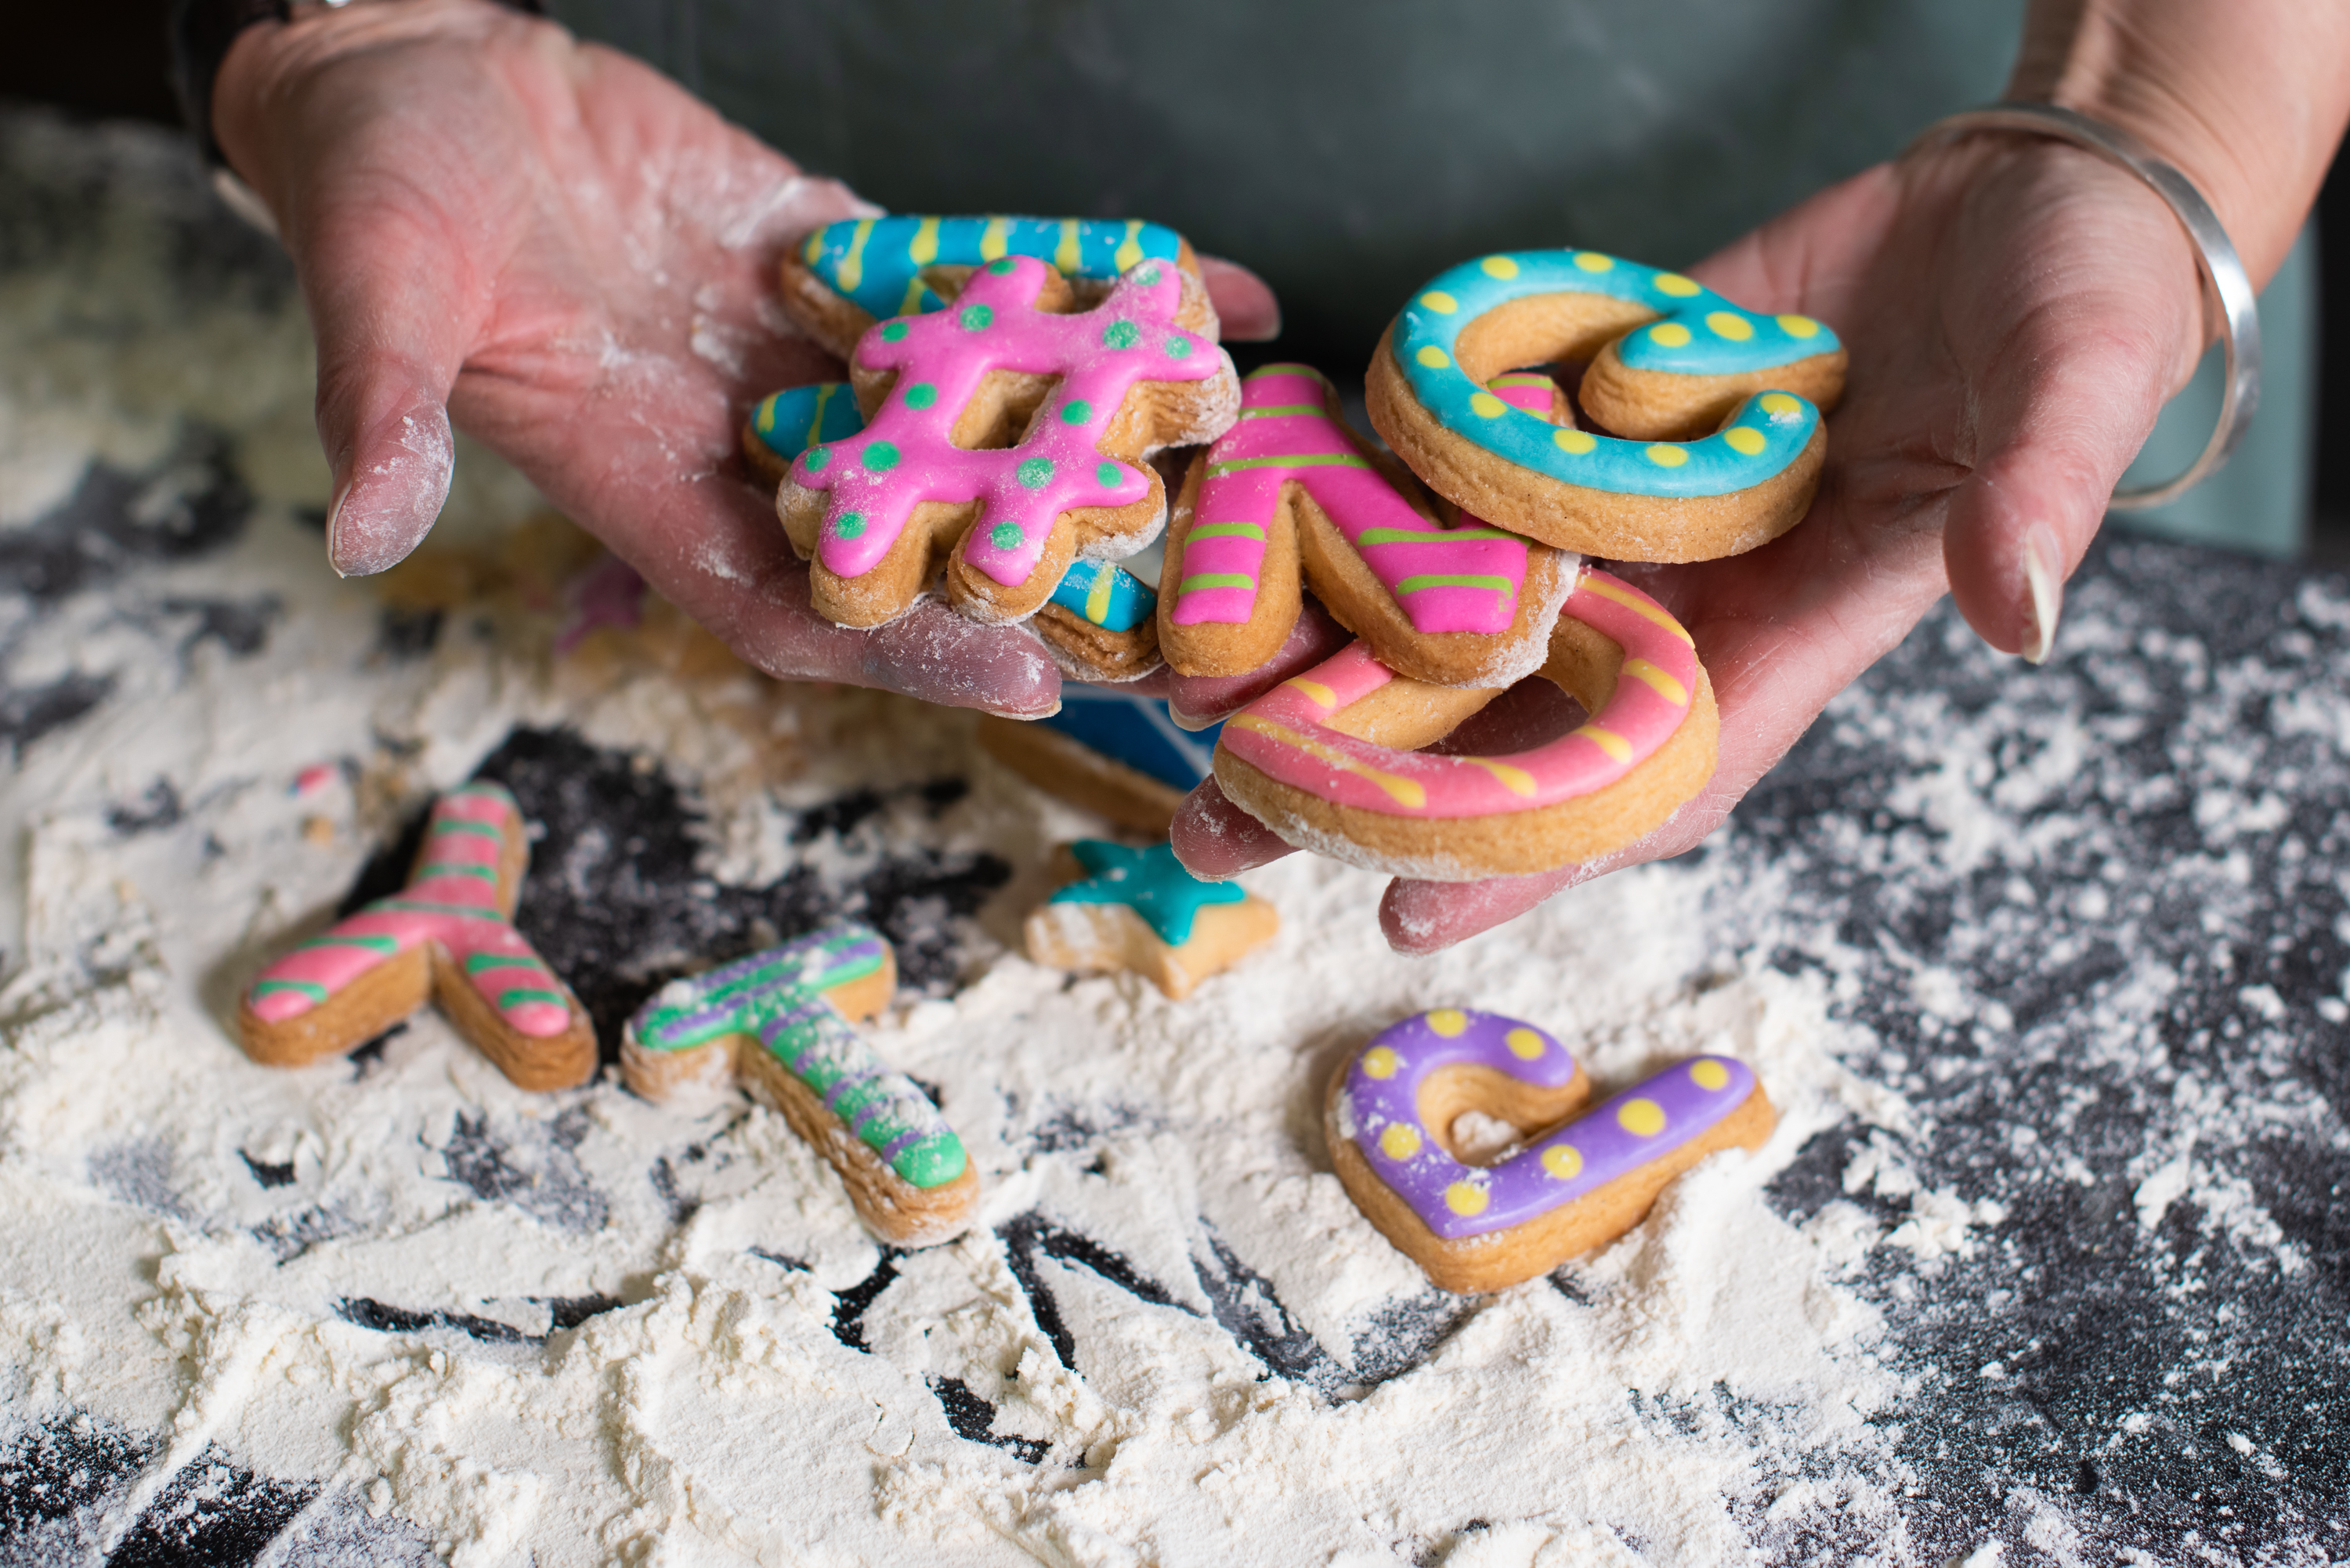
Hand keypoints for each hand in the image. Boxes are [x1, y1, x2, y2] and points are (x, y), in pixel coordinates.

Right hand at [212, 0, 1277, 715]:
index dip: (903, 647)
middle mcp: (742, 440)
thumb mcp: (373, 299)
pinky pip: (968, 284)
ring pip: (965, 415)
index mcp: (647, 485)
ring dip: (1093, 436)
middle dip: (1043, 572)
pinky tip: (1191, 289)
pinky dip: (1071, 287)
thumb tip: (354, 533)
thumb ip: (386, 410)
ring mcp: (799, 352)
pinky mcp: (832, 258)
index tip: (1024, 673)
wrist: (410, 70)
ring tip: (1232, 447)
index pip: (795, 603)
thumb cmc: (373, 196)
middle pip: (913, 535)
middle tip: (1184, 601)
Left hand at [1172, 133, 2205, 949]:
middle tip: (1217, 820)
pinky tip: (1259, 508)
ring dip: (1331, 649)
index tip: (1400, 911)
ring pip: (1461, 604)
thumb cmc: (2080, 305)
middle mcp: (1691, 593)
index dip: (1533, 853)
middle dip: (1372, 781)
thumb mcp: (2085, 389)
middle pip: (1512, 717)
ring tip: (1188, 690)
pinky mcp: (1585, 415)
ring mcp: (1625, 510)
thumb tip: (2016, 611)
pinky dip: (1372, 490)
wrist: (2023, 194)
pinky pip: (1468, 466)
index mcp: (1800, 632)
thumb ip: (2041, 499)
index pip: (1654, 774)